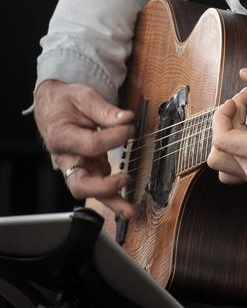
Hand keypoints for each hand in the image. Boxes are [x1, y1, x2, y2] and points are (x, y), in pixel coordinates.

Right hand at [34, 80, 135, 218]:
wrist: (53, 107)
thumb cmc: (66, 102)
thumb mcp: (84, 96)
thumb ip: (105, 109)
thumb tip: (127, 119)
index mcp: (61, 137)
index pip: (91, 144)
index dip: (114, 137)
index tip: (130, 127)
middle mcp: (65, 158)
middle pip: (79, 184)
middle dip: (104, 187)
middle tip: (125, 179)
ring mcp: (75, 167)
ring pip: (90, 192)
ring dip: (112, 202)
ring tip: (131, 210)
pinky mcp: (86, 169)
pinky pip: (98, 186)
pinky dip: (113, 194)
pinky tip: (129, 198)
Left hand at [207, 67, 246, 187]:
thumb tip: (245, 73)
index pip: (221, 138)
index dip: (223, 114)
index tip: (240, 98)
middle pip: (216, 154)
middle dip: (225, 126)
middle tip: (243, 108)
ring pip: (224, 166)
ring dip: (227, 143)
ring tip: (245, 124)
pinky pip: (237, 172)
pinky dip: (236, 154)